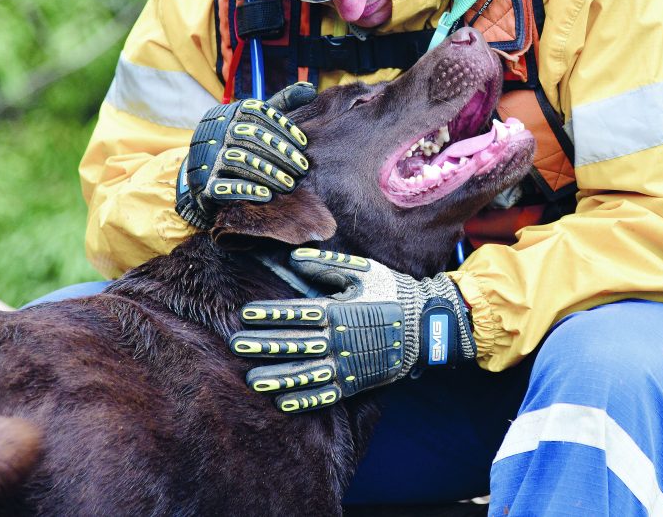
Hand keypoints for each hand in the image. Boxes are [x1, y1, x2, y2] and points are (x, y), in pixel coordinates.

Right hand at [174, 82, 317, 229]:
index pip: (257, 112)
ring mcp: (207, 156)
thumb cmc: (239, 142)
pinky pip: (223, 185)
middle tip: (301, 169)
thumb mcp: (256, 120)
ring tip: (289, 184)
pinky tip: (267, 195)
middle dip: (280, 153)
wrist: (202, 173)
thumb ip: (281, 103)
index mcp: (230, 113)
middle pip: (251, 136)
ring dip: (269, 173)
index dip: (283, 126)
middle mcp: (216, 130)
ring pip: (240, 160)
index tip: (304, 144)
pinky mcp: (203, 183)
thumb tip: (311, 89)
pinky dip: (246, 189)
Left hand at [229, 248, 475, 412]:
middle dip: (264, 344)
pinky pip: (325, 395)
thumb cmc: (393, 293)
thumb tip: (294, 259)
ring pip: (305, 373)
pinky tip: (282, 402)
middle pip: (294, 343)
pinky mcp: (355, 382)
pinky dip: (304, 400)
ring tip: (252, 380)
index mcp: (339, 310)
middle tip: (236, 345)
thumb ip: (328, 266)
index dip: (270, 314)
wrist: (426, 326)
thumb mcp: (364, 272)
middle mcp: (338, 340)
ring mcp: (346, 364)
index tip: (245, 314)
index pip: (296, 313)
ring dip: (277, 377)